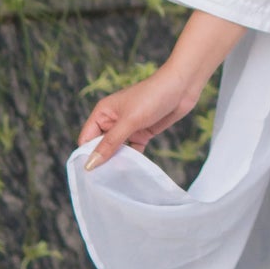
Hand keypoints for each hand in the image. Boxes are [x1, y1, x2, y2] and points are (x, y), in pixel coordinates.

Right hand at [77, 64, 200, 170]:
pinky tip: (133, 171)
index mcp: (103, 112)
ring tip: (117, 180)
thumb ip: (110, 142)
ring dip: (118, 161)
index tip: (91, 175)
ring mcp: (128, 127)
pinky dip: (132, 159)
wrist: (183, 87)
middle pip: (101, 146)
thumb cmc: (152, 96)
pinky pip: (133, 150)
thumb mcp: (129, 121)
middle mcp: (113, 120)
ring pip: (117, 149)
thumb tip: (90, 163)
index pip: (87, 138)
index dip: (87, 155)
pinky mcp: (143, 133)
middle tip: (105, 181)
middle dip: (103, 161)